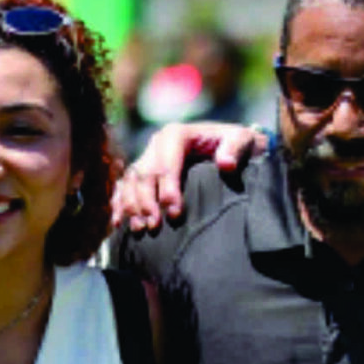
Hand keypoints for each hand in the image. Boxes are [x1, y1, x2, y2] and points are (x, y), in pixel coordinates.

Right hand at [110, 122, 266, 234]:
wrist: (232, 148)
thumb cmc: (238, 146)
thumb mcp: (245, 140)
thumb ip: (236, 147)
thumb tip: (225, 163)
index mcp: (176, 134)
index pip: (166, 162)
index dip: (168, 188)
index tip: (175, 213)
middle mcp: (157, 144)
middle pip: (144, 174)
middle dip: (147, 202)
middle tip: (155, 226)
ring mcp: (148, 157)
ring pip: (131, 181)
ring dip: (132, 206)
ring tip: (140, 229)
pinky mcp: (144, 172)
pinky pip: (124, 187)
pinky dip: (120, 204)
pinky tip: (118, 223)